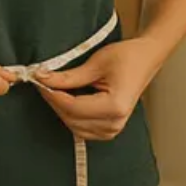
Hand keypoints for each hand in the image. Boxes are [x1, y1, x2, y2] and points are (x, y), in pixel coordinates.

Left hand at [33, 38, 164, 141]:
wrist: (146, 59)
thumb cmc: (127, 57)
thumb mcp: (96, 63)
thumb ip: (69, 76)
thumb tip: (43, 78)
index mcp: (114, 106)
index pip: (73, 107)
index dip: (52, 94)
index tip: (39, 80)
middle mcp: (115, 122)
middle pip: (72, 119)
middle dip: (54, 101)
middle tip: (42, 81)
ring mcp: (113, 128)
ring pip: (74, 126)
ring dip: (61, 109)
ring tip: (52, 88)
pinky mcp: (110, 128)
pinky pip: (82, 128)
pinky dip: (70, 115)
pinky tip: (66, 99)